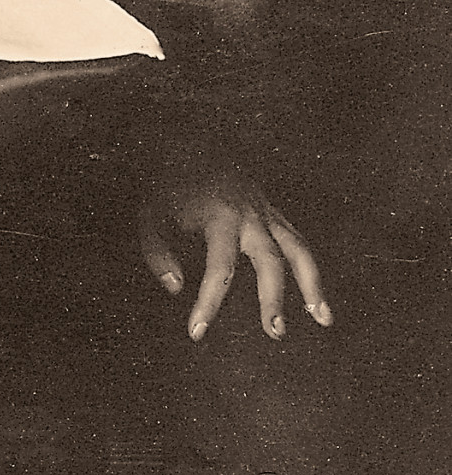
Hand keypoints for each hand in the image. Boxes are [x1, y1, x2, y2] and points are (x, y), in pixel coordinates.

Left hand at [137, 170, 332, 342]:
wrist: (189, 141)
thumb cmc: (168, 183)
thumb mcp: (150, 215)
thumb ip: (158, 253)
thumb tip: (177, 289)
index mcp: (218, 217)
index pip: (219, 268)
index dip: (209, 303)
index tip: (197, 332)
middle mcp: (249, 216)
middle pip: (270, 261)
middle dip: (274, 298)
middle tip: (275, 332)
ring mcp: (266, 212)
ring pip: (299, 250)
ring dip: (313, 285)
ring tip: (323, 320)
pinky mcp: (273, 211)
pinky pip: (298, 241)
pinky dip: (311, 269)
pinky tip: (317, 297)